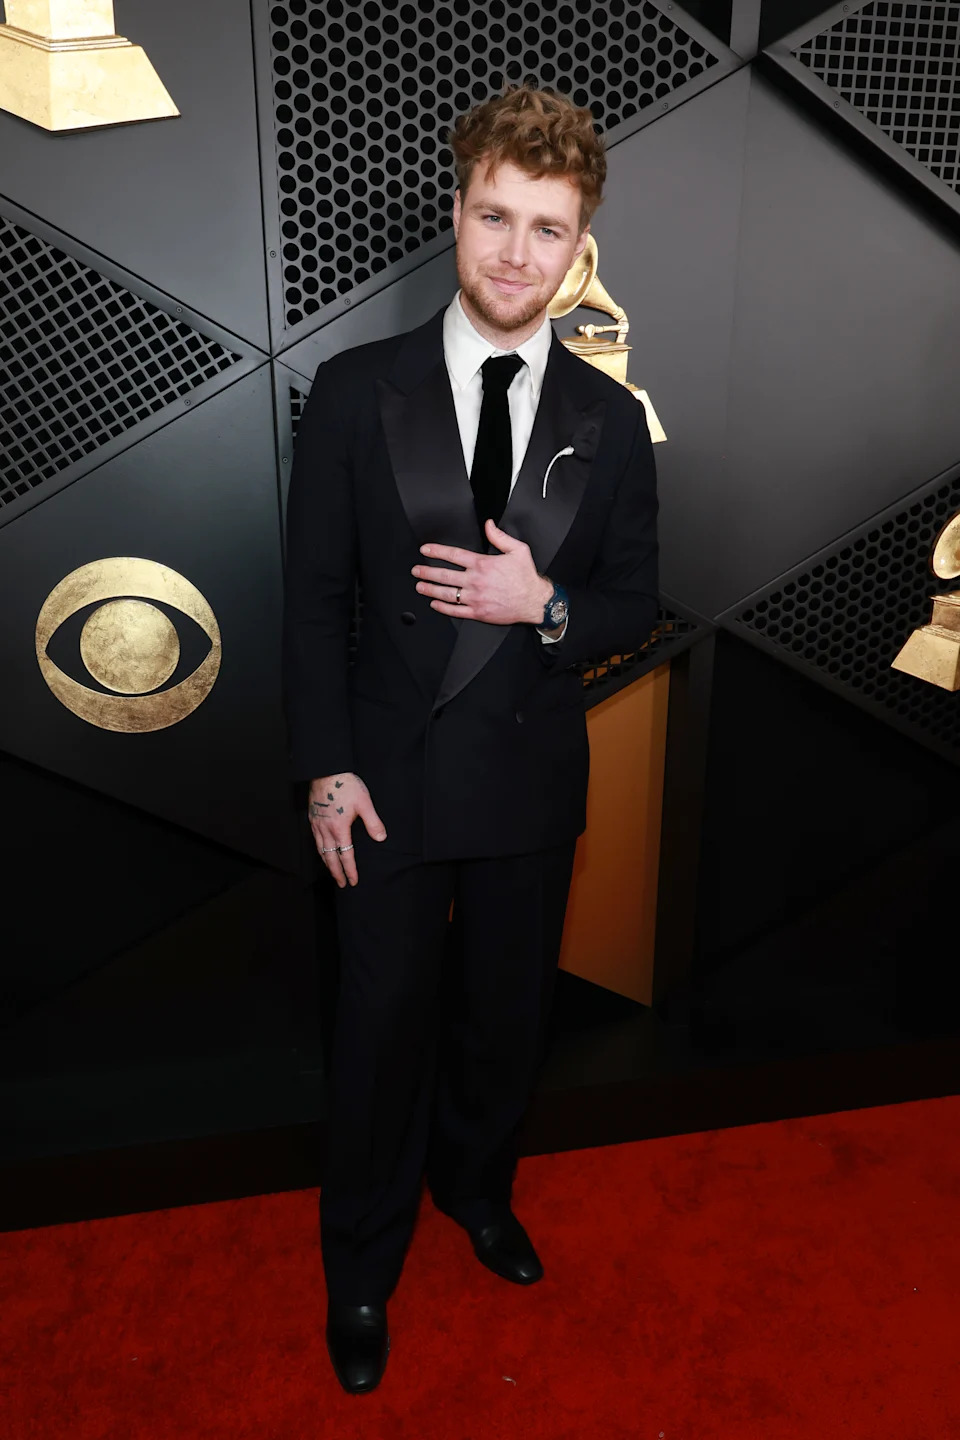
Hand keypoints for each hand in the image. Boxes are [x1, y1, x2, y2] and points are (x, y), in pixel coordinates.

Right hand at [307, 773, 385, 887]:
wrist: (325, 770)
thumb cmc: (345, 785)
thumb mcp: (364, 803)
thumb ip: (373, 822)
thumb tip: (381, 838)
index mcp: (339, 828)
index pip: (346, 855)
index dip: (350, 870)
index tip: (353, 881)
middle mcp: (326, 829)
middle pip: (330, 858)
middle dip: (336, 872)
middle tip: (341, 884)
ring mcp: (317, 824)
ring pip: (320, 850)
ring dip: (327, 864)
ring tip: (332, 872)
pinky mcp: (312, 818)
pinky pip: (315, 840)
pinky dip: (319, 851)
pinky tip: (322, 852)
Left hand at [413, 518, 552, 624]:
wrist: (534, 601)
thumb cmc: (526, 578)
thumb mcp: (518, 550)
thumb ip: (500, 536)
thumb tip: (488, 525)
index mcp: (483, 564)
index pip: (453, 555)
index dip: (436, 551)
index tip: (426, 550)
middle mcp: (476, 581)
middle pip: (445, 575)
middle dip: (427, 571)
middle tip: (416, 570)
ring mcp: (475, 598)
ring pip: (447, 593)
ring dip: (430, 589)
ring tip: (420, 586)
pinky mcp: (478, 612)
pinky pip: (456, 611)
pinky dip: (443, 608)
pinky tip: (434, 604)